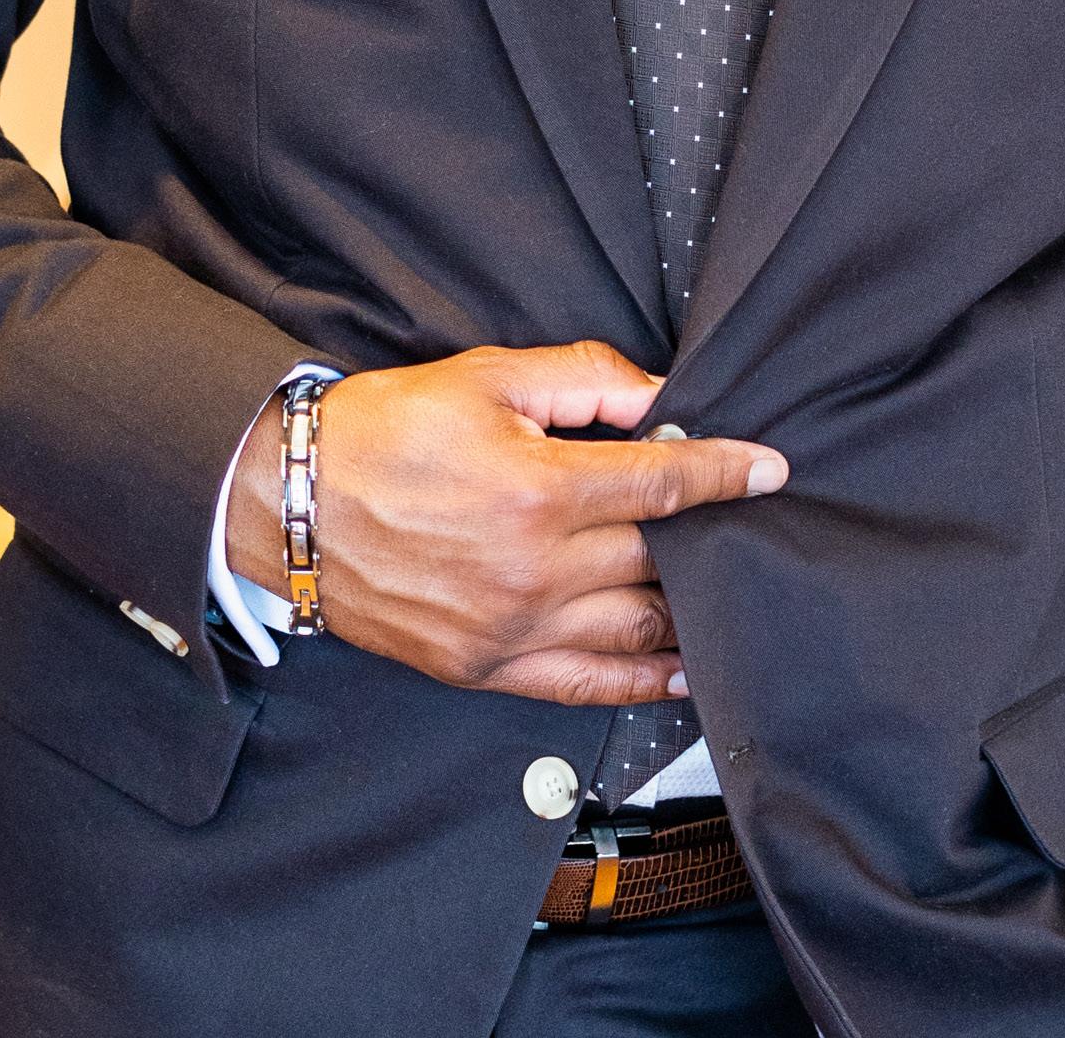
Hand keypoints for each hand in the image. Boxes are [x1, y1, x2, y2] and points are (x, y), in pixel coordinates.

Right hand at [225, 341, 786, 705]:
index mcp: (539, 490)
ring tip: (733, 592)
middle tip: (751, 522)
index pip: (663, 483)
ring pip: (635, 629)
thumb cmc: (384, 432)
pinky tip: (683, 670)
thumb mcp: (485, 376)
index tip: (771, 469)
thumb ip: (582, 379)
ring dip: (691, 612)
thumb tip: (656, 394)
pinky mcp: (486, 669)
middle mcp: (533, 571)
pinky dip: (644, 682)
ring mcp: (511, 630)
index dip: (725, 472)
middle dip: (712, 537)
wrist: (293, 505)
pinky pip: (585, 687)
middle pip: (657, 559)